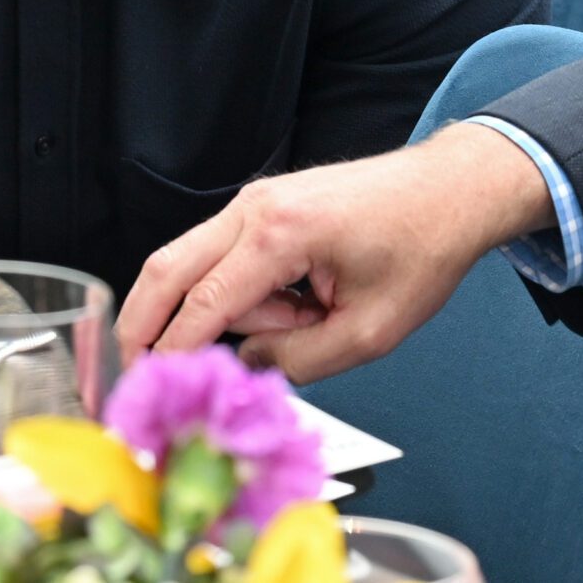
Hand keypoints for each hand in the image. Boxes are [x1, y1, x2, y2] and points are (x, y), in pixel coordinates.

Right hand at [115, 123, 553, 382]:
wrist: (449, 191)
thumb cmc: (421, 247)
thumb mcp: (368, 331)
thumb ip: (297, 361)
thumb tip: (245, 367)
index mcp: (280, 234)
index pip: (202, 304)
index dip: (171, 354)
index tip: (149, 390)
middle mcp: (255, 207)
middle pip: (167, 268)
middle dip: (142, 323)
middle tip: (133, 370)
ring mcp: (256, 201)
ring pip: (194, 263)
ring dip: (221, 309)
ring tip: (305, 320)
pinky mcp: (264, 206)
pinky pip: (225, 255)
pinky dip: (238, 290)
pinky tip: (294, 305)